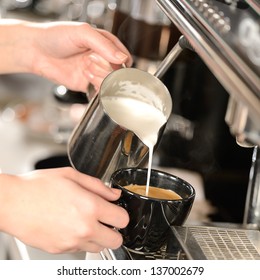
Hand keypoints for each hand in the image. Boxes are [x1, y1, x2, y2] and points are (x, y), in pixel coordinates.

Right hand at [0, 167, 128, 253]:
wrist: (11, 203)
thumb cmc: (37, 187)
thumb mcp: (71, 175)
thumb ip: (98, 186)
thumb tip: (114, 194)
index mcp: (90, 207)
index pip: (123, 219)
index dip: (121, 213)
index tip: (116, 210)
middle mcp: (83, 228)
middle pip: (116, 240)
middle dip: (114, 229)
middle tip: (105, 219)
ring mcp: (71, 242)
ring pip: (100, 247)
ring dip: (99, 236)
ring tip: (86, 222)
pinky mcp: (60, 250)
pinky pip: (80, 249)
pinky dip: (81, 240)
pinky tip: (71, 226)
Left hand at [30, 21, 131, 91]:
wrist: (36, 51)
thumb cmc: (56, 36)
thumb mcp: (82, 33)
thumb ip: (104, 44)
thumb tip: (122, 58)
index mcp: (105, 44)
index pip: (123, 56)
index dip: (120, 61)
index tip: (112, 61)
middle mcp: (102, 59)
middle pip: (118, 72)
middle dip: (107, 68)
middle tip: (91, 61)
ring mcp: (95, 72)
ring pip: (110, 82)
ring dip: (100, 76)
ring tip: (86, 68)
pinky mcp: (87, 84)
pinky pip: (100, 91)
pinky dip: (96, 86)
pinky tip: (86, 76)